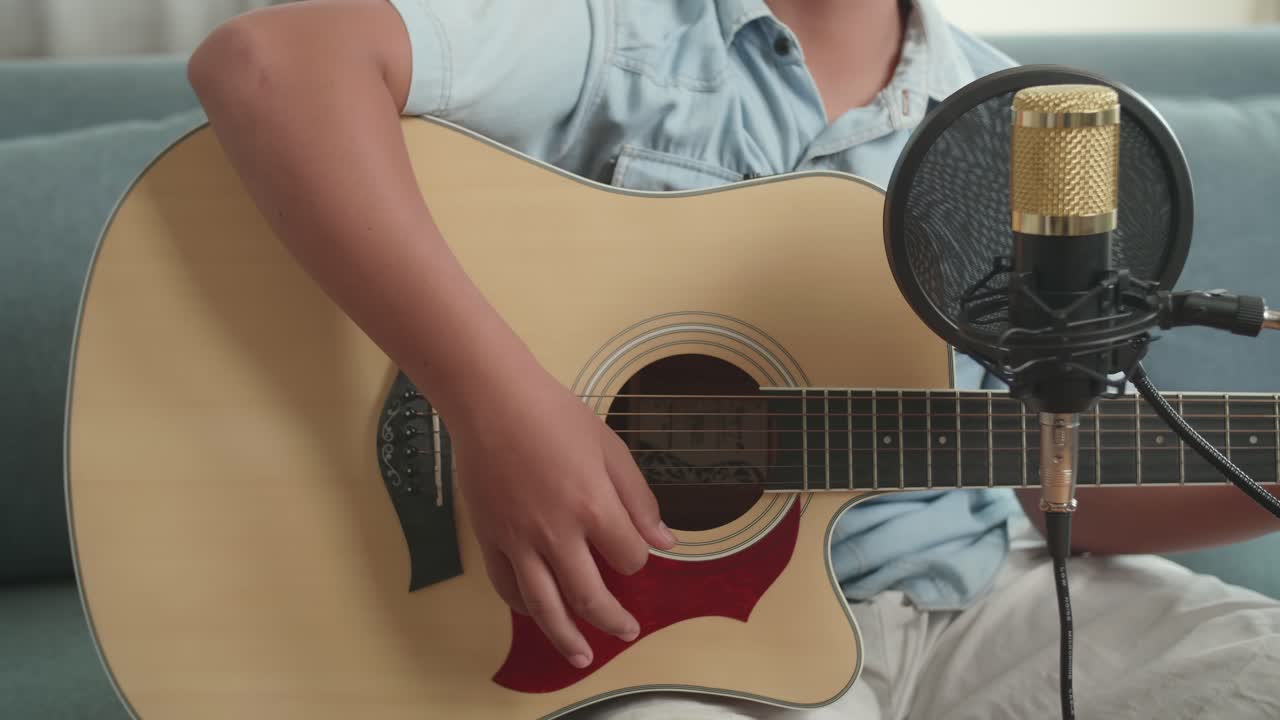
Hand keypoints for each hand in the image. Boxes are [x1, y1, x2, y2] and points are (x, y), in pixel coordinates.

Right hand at [449, 370, 676, 668]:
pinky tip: (537, 612)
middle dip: (613, 620)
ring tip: (582, 657)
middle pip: (590, 596)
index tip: (632, 551)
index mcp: (593, 506)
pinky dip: (524, 605)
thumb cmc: (554, 415)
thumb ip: (639, 500)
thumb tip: (665, 543)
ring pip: (544, 606)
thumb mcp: (610, 449)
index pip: (628, 558)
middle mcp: (556, 532)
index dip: (636, 560)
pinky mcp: (490, 537)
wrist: (491, 400)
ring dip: (566, 637)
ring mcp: (518, 539)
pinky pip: (507, 585)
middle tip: (627, 632)